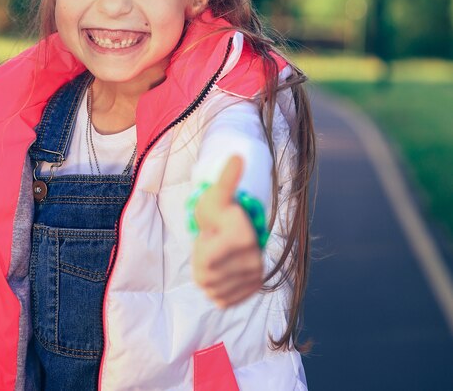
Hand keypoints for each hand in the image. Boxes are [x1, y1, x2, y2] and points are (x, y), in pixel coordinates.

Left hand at [192, 155, 263, 307]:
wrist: (236, 227)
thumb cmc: (220, 210)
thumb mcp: (217, 196)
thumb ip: (226, 179)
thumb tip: (236, 156)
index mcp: (245, 238)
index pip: (205, 261)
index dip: (201, 246)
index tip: (211, 233)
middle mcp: (255, 262)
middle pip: (206, 277)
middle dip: (201, 260)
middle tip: (212, 244)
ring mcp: (254, 278)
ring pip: (211, 289)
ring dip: (207, 273)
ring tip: (216, 255)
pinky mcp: (251, 290)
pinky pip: (220, 299)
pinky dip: (215, 287)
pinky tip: (221, 270)